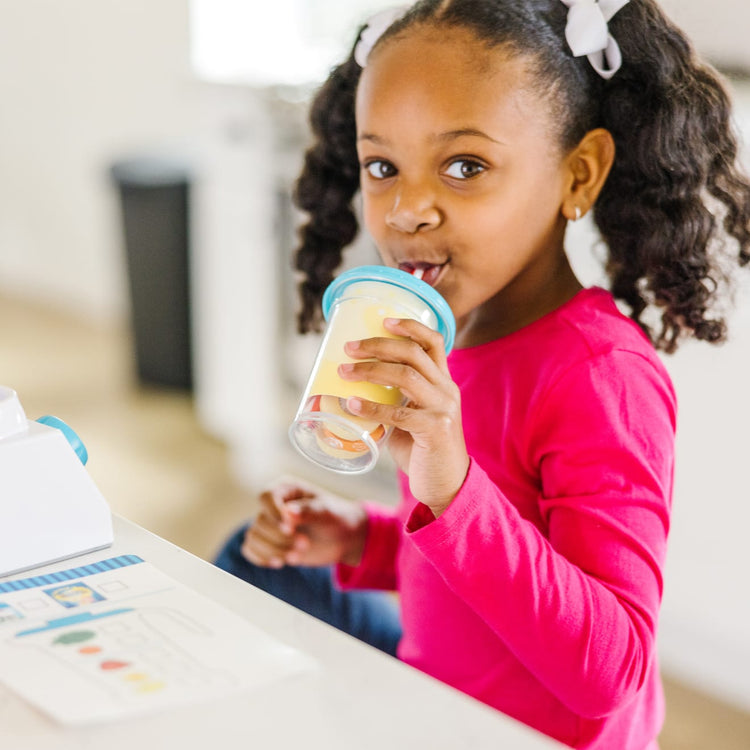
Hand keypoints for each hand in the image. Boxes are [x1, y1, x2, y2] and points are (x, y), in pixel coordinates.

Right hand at [241, 479, 367, 568]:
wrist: (342, 537)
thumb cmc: (335, 517)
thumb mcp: (326, 511)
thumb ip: (308, 510)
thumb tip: (288, 512)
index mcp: (285, 489)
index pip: (266, 497)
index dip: (274, 513)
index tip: (290, 528)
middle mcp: (273, 505)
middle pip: (260, 521)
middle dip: (280, 538)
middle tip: (305, 544)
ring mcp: (269, 525)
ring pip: (253, 537)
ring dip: (273, 550)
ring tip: (296, 557)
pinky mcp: (267, 542)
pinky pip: (250, 550)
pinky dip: (262, 558)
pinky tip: (281, 562)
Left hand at [339, 318, 469, 516]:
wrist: (447, 485)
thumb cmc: (424, 450)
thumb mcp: (413, 417)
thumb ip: (393, 401)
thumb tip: (350, 391)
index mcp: (443, 383)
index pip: (433, 342)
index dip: (410, 326)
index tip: (383, 320)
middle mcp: (446, 390)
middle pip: (413, 353)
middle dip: (378, 345)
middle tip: (349, 348)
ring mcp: (443, 409)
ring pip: (405, 375)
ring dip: (370, 370)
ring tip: (344, 372)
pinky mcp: (435, 430)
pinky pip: (399, 413)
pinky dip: (372, 407)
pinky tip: (353, 405)